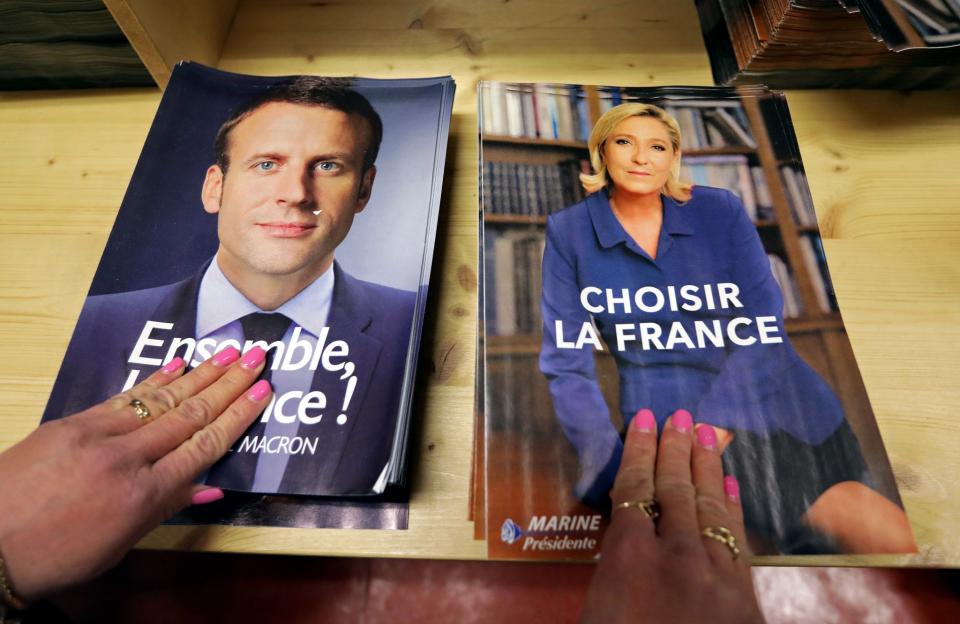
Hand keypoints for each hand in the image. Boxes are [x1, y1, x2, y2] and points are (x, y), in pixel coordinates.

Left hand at [0, 346, 271, 601]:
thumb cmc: (55, 556)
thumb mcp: (119, 543)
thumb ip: (166, 507)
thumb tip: (209, 486)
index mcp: (144, 496)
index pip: (204, 446)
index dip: (238, 416)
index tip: (262, 392)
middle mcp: (126, 459)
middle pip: (190, 415)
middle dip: (228, 384)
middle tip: (255, 357)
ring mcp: (98, 436)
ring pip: (161, 400)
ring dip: (200, 374)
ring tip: (228, 353)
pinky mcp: (72, 424)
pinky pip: (124, 398)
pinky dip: (154, 381)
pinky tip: (177, 365)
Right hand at [583, 409, 763, 623]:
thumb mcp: (598, 609)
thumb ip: (615, 566)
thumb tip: (629, 533)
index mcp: (630, 557)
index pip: (634, 489)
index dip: (638, 451)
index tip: (643, 420)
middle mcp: (675, 555)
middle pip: (675, 489)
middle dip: (675, 449)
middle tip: (679, 415)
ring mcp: (715, 574)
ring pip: (710, 507)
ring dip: (707, 467)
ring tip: (706, 433)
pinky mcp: (742, 596)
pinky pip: (737, 540)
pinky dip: (733, 509)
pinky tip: (731, 486)